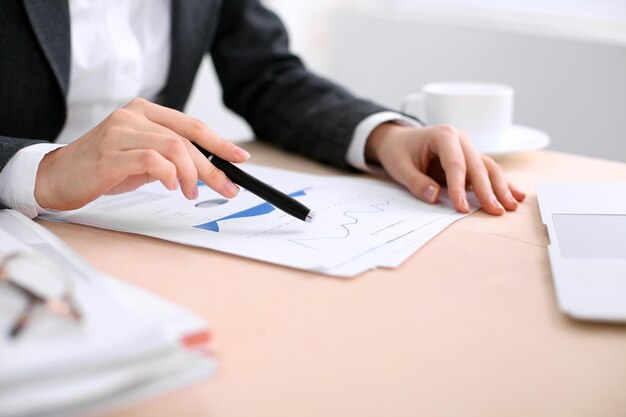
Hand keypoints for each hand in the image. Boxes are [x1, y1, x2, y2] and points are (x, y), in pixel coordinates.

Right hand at [35, 98, 249, 210]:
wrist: (56, 177)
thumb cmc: (102, 167)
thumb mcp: (142, 158)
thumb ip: (170, 156)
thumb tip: (208, 170)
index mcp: (144, 111)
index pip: (191, 124)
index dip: (220, 142)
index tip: (239, 158)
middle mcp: (132, 115)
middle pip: (187, 139)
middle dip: (213, 166)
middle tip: (227, 187)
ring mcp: (120, 132)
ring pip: (174, 148)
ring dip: (192, 175)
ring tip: (191, 192)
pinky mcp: (110, 154)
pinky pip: (153, 160)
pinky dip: (170, 175)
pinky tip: (172, 186)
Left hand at [364, 123, 524, 214]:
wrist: (398, 140)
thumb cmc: (398, 151)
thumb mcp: (399, 167)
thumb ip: (416, 182)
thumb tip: (434, 197)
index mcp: (443, 135)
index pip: (455, 164)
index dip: (459, 187)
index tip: (462, 208)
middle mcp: (461, 139)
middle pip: (477, 166)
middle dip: (487, 190)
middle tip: (495, 211)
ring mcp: (468, 148)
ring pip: (488, 168)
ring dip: (500, 188)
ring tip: (511, 206)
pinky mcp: (470, 158)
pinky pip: (487, 171)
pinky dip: (501, 184)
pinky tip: (516, 195)